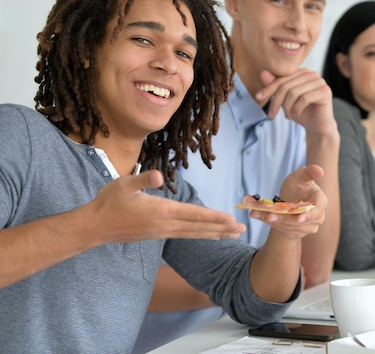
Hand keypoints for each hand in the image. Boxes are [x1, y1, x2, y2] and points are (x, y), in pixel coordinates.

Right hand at [87, 170, 245, 242]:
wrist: (95, 226)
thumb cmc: (109, 202)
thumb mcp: (123, 184)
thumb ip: (142, 178)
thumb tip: (158, 174)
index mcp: (161, 210)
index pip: (193, 214)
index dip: (213, 216)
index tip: (231, 219)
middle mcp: (165, 224)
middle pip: (199, 227)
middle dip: (222, 228)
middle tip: (242, 231)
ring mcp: (162, 232)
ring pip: (194, 234)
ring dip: (215, 234)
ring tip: (232, 235)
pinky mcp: (158, 236)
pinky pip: (185, 236)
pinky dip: (200, 235)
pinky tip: (209, 235)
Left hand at [249, 165, 326, 239]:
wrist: (290, 198)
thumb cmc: (298, 184)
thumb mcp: (301, 176)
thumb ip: (309, 173)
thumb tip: (320, 170)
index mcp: (320, 201)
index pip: (317, 211)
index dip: (308, 216)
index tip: (298, 218)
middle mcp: (317, 217)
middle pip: (300, 222)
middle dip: (284, 219)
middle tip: (269, 215)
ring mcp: (307, 227)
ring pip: (289, 227)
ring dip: (274, 221)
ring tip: (258, 213)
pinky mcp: (296, 232)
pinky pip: (283, 230)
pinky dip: (270, 223)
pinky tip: (260, 216)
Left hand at [255, 69, 334, 135]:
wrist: (317, 127)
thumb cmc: (301, 112)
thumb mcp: (284, 100)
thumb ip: (275, 86)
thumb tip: (263, 72)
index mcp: (302, 73)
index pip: (281, 78)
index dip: (268, 88)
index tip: (258, 98)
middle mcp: (312, 74)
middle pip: (286, 85)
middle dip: (276, 101)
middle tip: (272, 115)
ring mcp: (320, 82)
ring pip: (294, 92)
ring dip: (287, 107)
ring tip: (288, 116)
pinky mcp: (325, 92)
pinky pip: (304, 99)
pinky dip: (297, 109)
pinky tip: (296, 115)